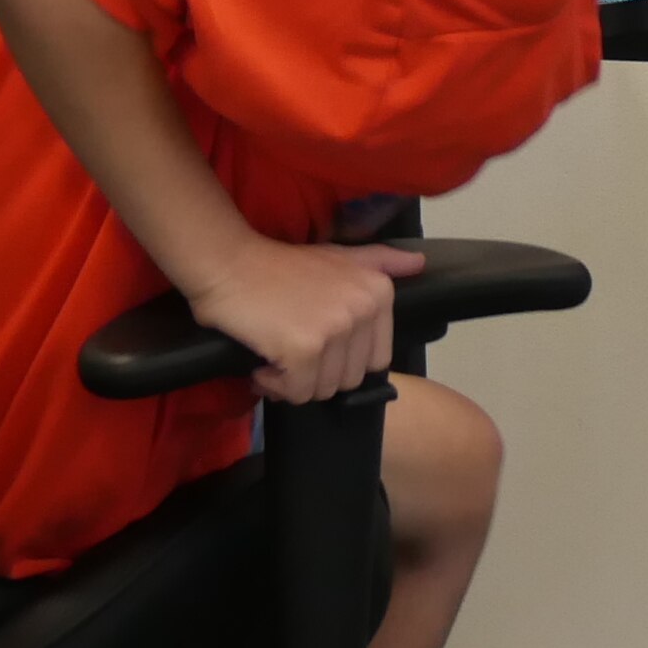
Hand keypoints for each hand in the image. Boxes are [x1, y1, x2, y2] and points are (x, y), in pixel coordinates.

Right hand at [184, 238, 427, 403]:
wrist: (227, 263)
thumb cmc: (279, 265)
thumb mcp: (340, 256)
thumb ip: (381, 262)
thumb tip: (419, 264)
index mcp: (378, 292)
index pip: (375, 360)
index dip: (342, 362)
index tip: (313, 346)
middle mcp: (364, 309)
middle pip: (348, 378)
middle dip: (316, 374)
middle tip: (288, 352)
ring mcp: (336, 329)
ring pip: (322, 390)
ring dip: (293, 382)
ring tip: (274, 354)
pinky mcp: (304, 349)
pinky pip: (296, 391)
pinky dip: (274, 384)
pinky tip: (262, 362)